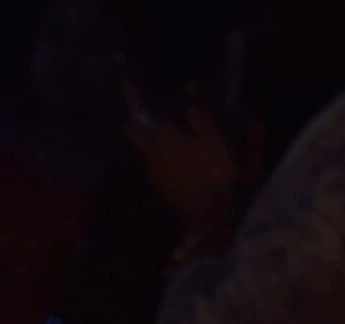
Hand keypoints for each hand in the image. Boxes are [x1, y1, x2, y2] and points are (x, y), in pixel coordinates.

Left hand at [122, 80, 259, 240]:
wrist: (213, 220)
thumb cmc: (218, 173)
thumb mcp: (217, 136)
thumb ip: (201, 110)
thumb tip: (189, 87)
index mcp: (162, 136)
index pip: (138, 111)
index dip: (132, 95)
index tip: (126, 81)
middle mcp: (150, 154)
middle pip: (132, 131)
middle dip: (135, 118)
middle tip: (144, 107)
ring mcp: (153, 174)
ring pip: (142, 148)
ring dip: (146, 136)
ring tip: (162, 128)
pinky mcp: (160, 189)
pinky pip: (152, 164)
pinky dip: (158, 154)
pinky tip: (174, 153)